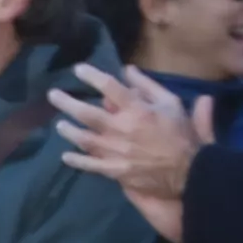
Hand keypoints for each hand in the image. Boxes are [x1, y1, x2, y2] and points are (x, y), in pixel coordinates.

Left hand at [50, 62, 204, 202]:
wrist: (189, 172)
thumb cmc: (181, 134)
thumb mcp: (171, 103)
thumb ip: (148, 86)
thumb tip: (127, 70)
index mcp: (137, 110)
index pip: (109, 87)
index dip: (91, 76)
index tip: (78, 70)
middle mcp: (121, 129)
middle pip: (87, 113)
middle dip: (67, 103)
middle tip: (53, 95)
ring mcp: (116, 151)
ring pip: (84, 138)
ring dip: (69, 130)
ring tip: (59, 124)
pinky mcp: (115, 171)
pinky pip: (91, 165)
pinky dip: (76, 160)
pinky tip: (65, 155)